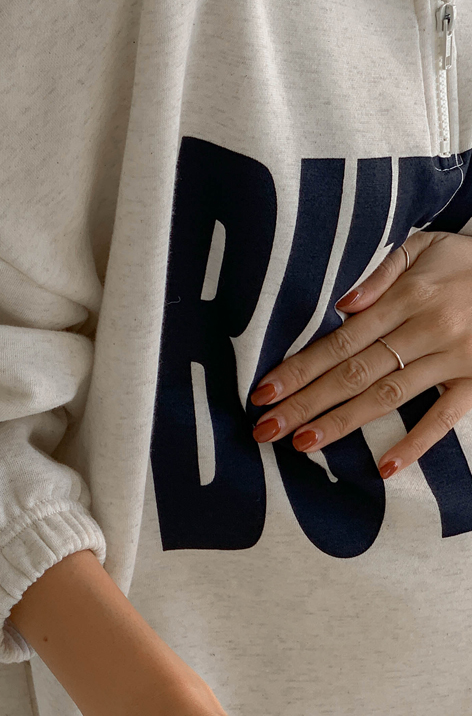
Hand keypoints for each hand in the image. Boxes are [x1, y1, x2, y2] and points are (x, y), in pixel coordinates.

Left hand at [249, 230, 471, 476]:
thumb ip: (380, 274)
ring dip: (343, 423)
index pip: (342, 341)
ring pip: (389, 397)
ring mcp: (453, 360)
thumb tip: (340, 306)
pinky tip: (384, 468)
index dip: (300, 368)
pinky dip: (416, 445)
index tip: (264, 391)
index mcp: (409, 296)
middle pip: (355, 373)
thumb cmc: (467, 261)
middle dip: (306, 402)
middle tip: (265, 428)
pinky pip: (444, 419)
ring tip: (302, 443)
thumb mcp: (425, 246)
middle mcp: (427, 330)